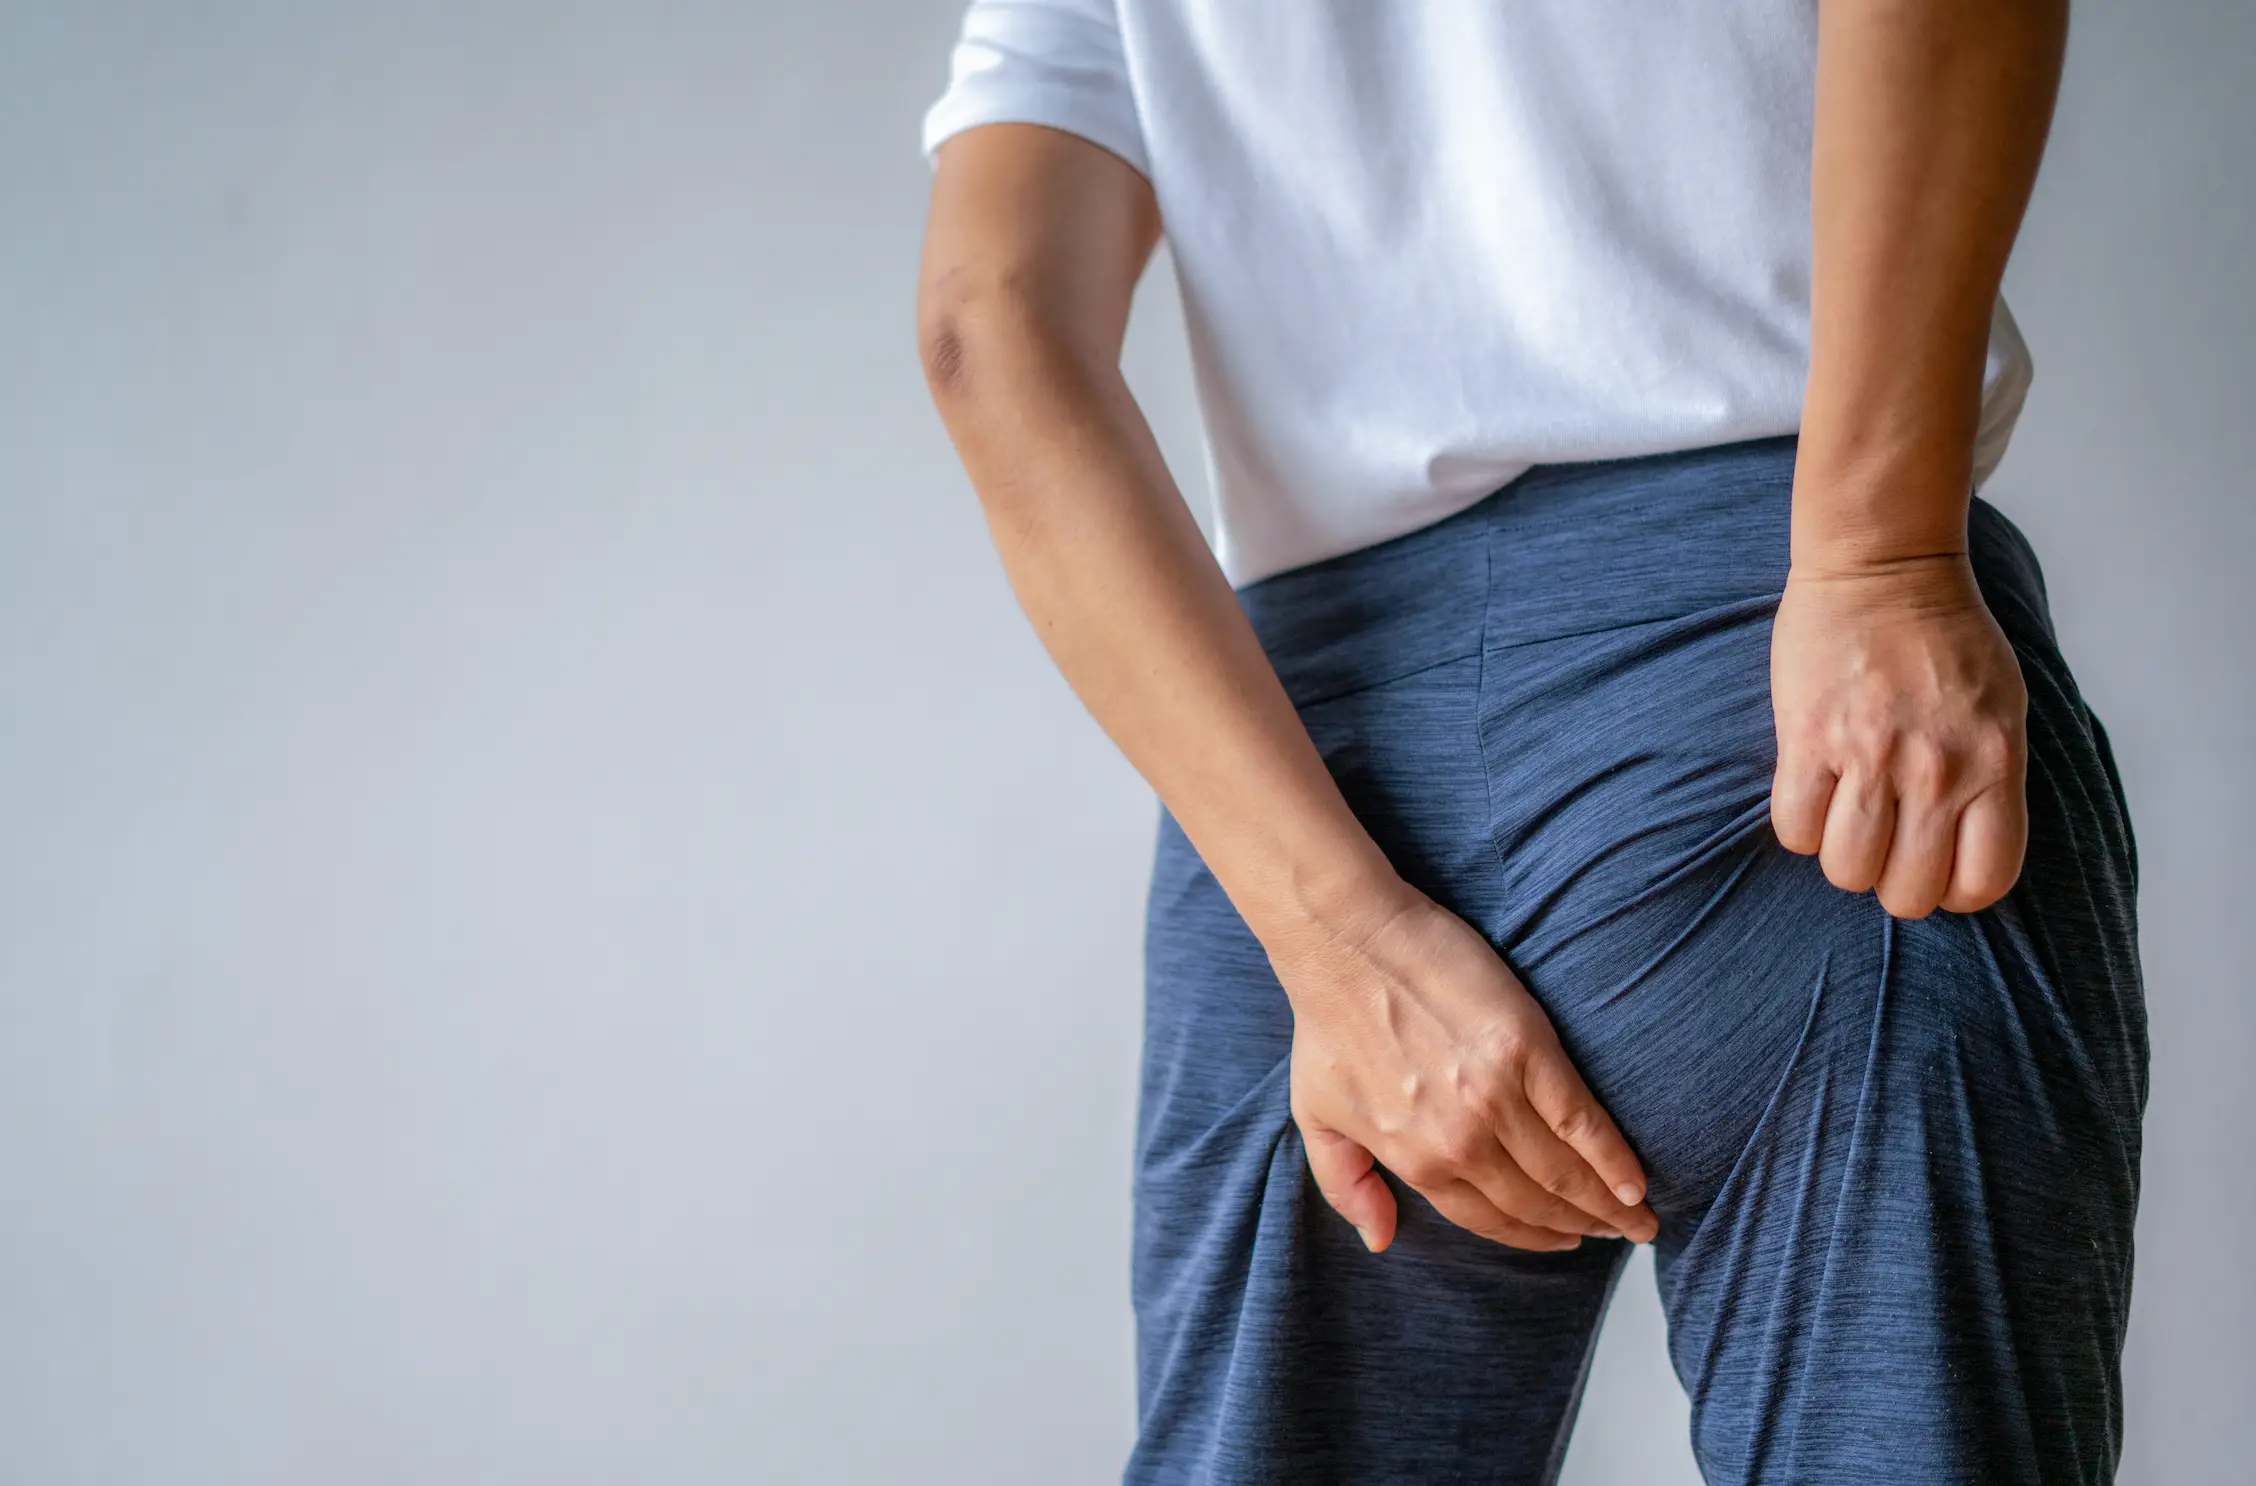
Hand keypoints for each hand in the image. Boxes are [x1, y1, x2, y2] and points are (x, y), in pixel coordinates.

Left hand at [1270, 883, 1658, 1253]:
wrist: (1344, 939)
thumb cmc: (1328, 1019)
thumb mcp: (1316, 1115)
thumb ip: (1346, 1183)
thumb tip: (1378, 1239)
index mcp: (1415, 1160)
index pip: (1489, 1219)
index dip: (1533, 1237)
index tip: (1565, 1241)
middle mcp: (1459, 1141)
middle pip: (1536, 1202)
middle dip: (1584, 1227)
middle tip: (1619, 1235)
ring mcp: (1494, 1097)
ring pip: (1565, 1170)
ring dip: (1608, 1204)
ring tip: (1638, 1218)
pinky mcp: (1526, 1050)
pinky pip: (1582, 1120)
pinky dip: (1614, 1158)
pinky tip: (1636, 1182)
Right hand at [1769, 553, 2028, 918]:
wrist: (1885, 565)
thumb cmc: (1947, 637)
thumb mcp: (2002, 708)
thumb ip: (1991, 778)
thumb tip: (1964, 847)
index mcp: (1994, 764)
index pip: (1983, 881)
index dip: (1954, 891)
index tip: (1938, 868)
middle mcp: (1937, 770)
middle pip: (1908, 891)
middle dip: (1893, 882)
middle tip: (1887, 847)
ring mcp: (1871, 756)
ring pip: (1847, 869)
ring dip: (1844, 859)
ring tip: (1847, 823)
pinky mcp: (1810, 737)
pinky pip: (1794, 828)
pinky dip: (1801, 829)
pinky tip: (1813, 798)